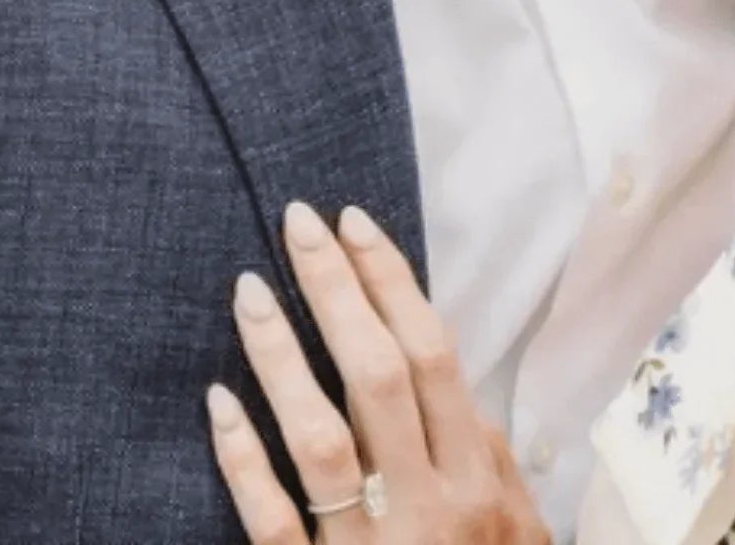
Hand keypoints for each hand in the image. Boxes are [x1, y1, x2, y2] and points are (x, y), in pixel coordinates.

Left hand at [208, 200, 551, 544]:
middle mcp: (430, 510)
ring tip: (249, 290)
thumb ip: (488, 461)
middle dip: (337, 291)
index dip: (392, 283)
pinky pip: (272, 524)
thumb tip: (453, 387)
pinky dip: (243, 460)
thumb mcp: (518, 536)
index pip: (434, 355)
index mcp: (479, 483)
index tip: (353, 221)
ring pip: (321, 439)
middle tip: (297, 222)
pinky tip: (217, 401)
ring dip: (282, 358)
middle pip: (379, 377)